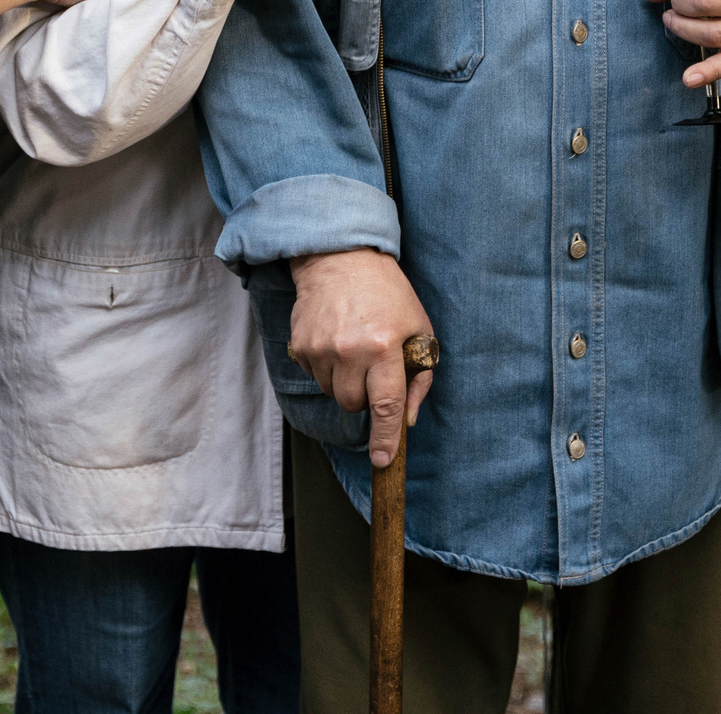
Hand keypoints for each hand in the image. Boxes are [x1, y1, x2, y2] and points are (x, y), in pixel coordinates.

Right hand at [287, 248, 436, 467]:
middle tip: (373, 367)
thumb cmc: (388, 294)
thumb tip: (406, 419)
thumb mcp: (420, 328)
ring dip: (345, 383)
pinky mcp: (301, 346)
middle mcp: (350, 350)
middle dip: (365, 396)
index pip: (385, 406)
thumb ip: (419, 377)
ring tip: (354, 348)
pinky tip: (336, 341)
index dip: (386, 439)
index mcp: (385, 346)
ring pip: (333, 394)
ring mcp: (321, 348)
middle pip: (354, 405)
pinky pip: (315, 377)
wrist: (341, 259)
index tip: (383, 461)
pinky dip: (327, 369)